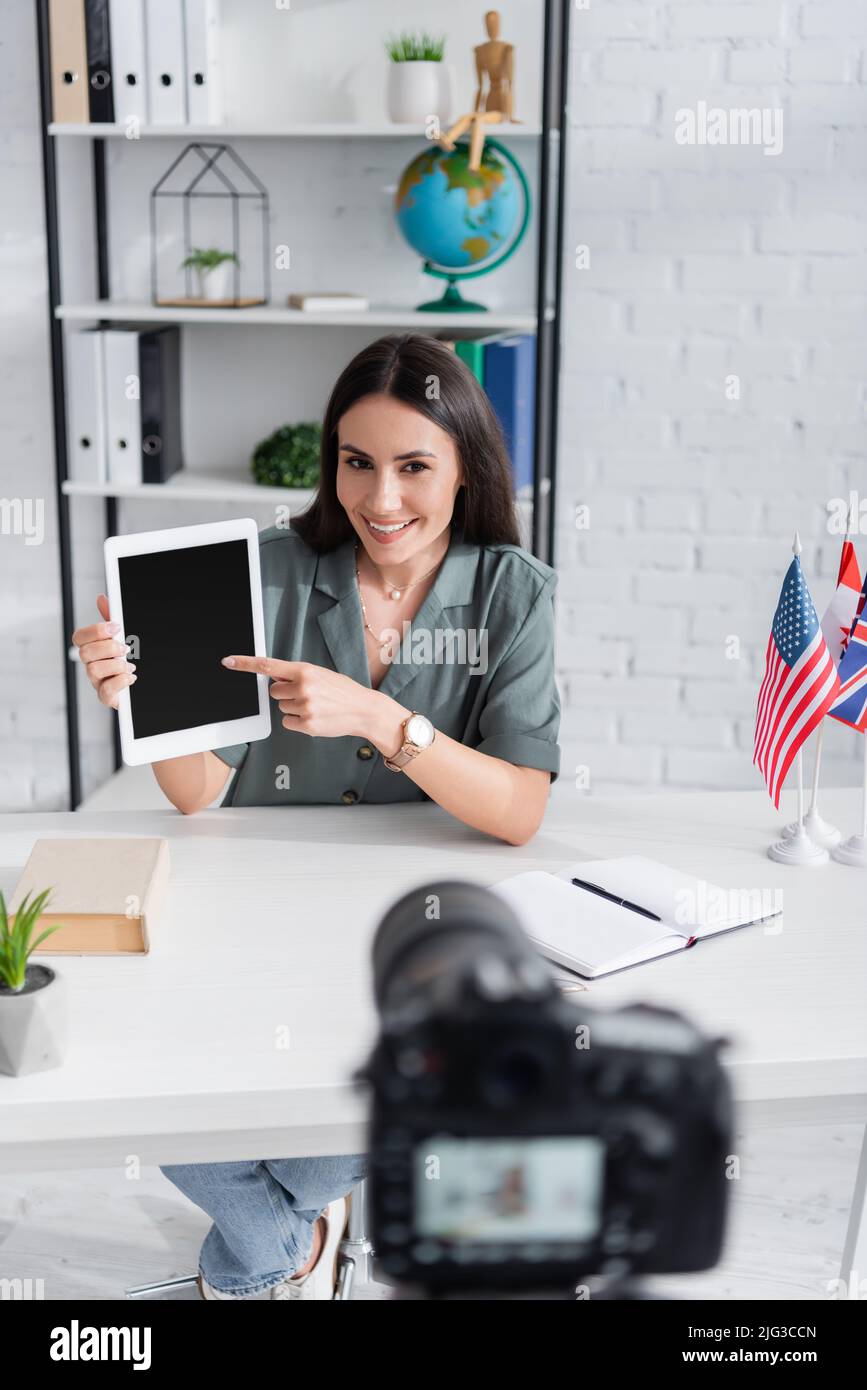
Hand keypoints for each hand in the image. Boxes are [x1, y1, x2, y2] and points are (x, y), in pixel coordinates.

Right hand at [72, 594, 135, 709]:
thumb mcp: (122, 635)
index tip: (117, 628)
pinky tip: (131, 677)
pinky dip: (121, 681)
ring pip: (93, 670)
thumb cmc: (129, 658)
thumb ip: (111, 618)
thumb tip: (101, 598)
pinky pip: (105, 691)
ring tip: (129, 666)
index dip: (96, 631)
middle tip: (125, 649)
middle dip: (108, 648)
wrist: (145, 682)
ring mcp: (97, 682)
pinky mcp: (106, 697)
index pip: (79, 637)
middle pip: (84, 653)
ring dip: (115, 665)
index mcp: (92, 649)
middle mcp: (91, 665)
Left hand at [222, 654, 395, 741]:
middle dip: (286, 693)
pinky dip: (297, 721)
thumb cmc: (342, 691)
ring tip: (315, 706)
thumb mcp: (320, 674)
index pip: (268, 665)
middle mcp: (303, 687)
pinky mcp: (306, 724)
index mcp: (305, 670)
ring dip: (294, 707)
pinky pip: (287, 722)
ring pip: (281, 707)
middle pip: (274, 692)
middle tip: (307, 695)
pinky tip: (314, 717)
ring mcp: (304, 707)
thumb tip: (274, 676)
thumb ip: (297, 674)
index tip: (227, 662)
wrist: (364, 710)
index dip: (245, 664)